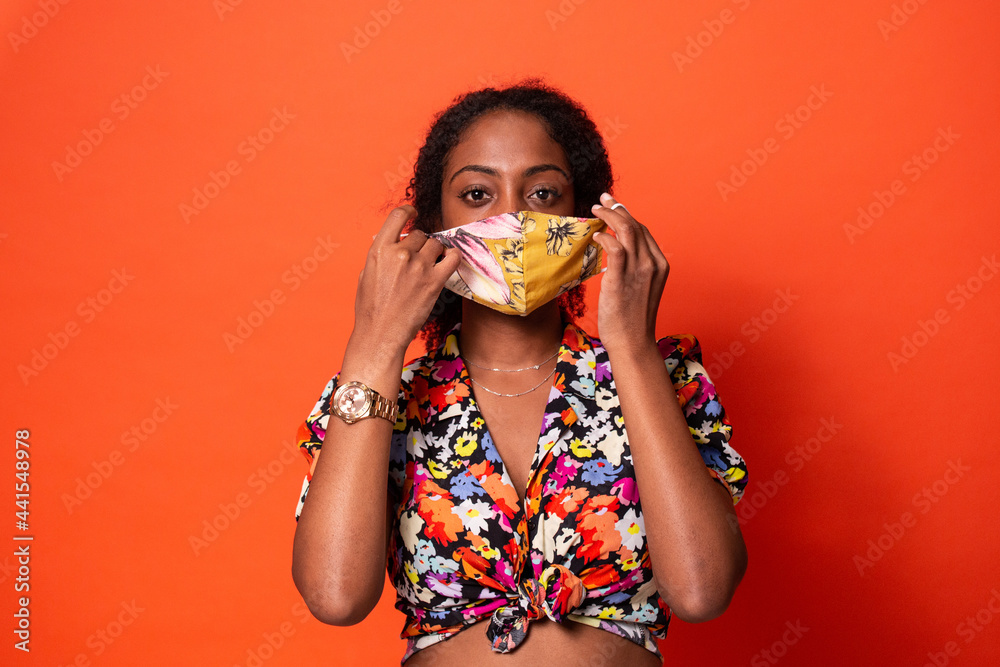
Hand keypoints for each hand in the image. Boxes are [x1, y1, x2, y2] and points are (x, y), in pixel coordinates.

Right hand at [351, 205, 460, 351]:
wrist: (381, 334)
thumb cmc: (371, 309)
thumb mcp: (366, 275)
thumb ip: (382, 256)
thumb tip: (396, 245)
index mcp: (379, 250)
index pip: (397, 216)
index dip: (408, 210)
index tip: (413, 211)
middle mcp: (400, 254)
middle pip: (420, 235)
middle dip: (420, 244)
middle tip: (418, 260)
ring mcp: (418, 266)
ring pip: (436, 245)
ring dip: (435, 253)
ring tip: (430, 266)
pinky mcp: (435, 281)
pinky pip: (453, 258)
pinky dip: (453, 257)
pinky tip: (449, 261)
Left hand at [590, 193, 669, 351]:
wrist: (632, 343)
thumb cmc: (631, 318)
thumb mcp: (638, 288)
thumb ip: (632, 268)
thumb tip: (614, 251)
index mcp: (660, 265)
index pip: (643, 231)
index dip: (627, 215)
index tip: (613, 205)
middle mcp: (653, 264)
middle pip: (636, 226)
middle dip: (618, 209)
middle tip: (602, 200)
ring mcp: (639, 271)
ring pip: (627, 231)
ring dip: (610, 216)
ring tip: (595, 210)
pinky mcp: (622, 279)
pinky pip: (615, 247)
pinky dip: (605, 236)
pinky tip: (595, 235)